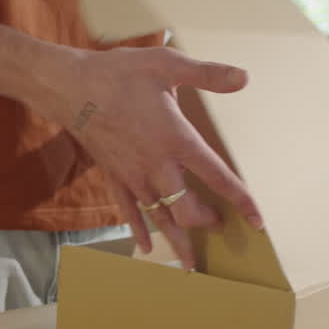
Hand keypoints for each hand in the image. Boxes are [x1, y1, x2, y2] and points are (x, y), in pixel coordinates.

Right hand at [39, 46, 262, 269]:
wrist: (71, 88)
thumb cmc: (120, 74)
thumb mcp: (167, 65)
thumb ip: (208, 74)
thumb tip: (244, 78)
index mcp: (176, 140)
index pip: (217, 177)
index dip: (241, 200)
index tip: (257, 220)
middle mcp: (157, 166)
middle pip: (187, 210)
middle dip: (207, 222)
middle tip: (221, 228)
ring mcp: (133, 176)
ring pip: (160, 219)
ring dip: (178, 240)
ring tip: (191, 263)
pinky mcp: (114, 178)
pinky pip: (129, 212)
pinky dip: (140, 231)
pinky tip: (148, 247)